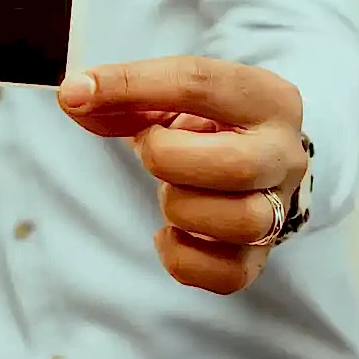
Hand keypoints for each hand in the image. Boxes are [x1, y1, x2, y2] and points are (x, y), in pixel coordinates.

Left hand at [58, 56, 307, 294]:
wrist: (252, 160)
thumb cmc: (205, 122)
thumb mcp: (171, 94)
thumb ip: (122, 93)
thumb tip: (72, 95)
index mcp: (267, 97)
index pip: (199, 83)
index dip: (132, 86)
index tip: (79, 93)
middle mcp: (286, 154)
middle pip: (236, 166)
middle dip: (168, 159)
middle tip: (150, 148)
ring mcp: (281, 209)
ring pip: (241, 222)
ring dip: (180, 206)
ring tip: (168, 189)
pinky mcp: (261, 257)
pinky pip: (228, 275)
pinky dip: (183, 259)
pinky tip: (167, 233)